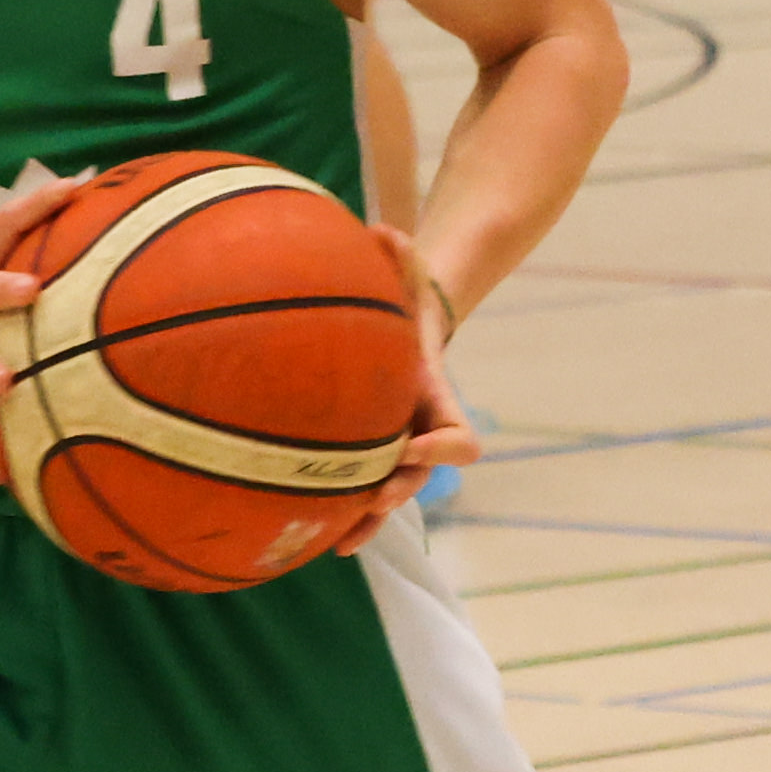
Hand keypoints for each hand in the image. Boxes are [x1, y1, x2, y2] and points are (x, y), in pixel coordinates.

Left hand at [330, 221, 479, 554]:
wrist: (404, 326)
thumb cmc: (405, 299)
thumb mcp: (407, 276)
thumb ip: (401, 255)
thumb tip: (383, 230)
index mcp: (434, 399)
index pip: (459, 438)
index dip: (444, 449)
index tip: (414, 444)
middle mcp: (420, 432)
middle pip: (422, 478)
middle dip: (400, 490)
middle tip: (374, 498)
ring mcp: (397, 448)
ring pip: (391, 495)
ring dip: (370, 518)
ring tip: (341, 541)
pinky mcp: (368, 452)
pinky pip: (361, 490)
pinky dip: (345, 513)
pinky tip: (311, 533)